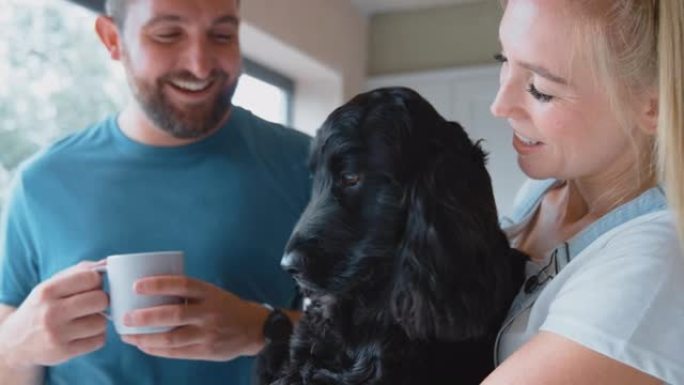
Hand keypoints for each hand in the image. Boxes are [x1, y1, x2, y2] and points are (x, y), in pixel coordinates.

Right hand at [0, 261, 108, 368]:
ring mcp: (57, 335)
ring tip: (86, 319)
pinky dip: (96, 336)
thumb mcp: (52, 285)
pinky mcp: (64, 353)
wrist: (16, 341)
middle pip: (100, 300)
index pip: (90, 278)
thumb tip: (107, 263)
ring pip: (101, 322)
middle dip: (101, 300)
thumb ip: (80, 271)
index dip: (97, 281)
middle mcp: (51, 313)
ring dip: (99, 320)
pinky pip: (99, 340)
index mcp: (47, 291)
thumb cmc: (42, 307)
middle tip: (92, 304)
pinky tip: (83, 333)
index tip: (92, 286)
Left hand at [120, 276, 269, 360]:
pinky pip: (176, 352)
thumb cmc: (226, 307)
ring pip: (172, 338)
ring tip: (128, 336)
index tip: (136, 285)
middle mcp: (209, 312)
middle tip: (125, 317)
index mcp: (210, 293)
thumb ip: (189, 294)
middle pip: (174, 314)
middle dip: (146, 317)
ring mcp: (208, 333)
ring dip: (146, 338)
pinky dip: (157, 349)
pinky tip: (143, 345)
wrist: (254, 328)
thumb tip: (152, 292)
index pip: (182, 284)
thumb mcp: (212, 293)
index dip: (159, 284)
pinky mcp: (206, 350)